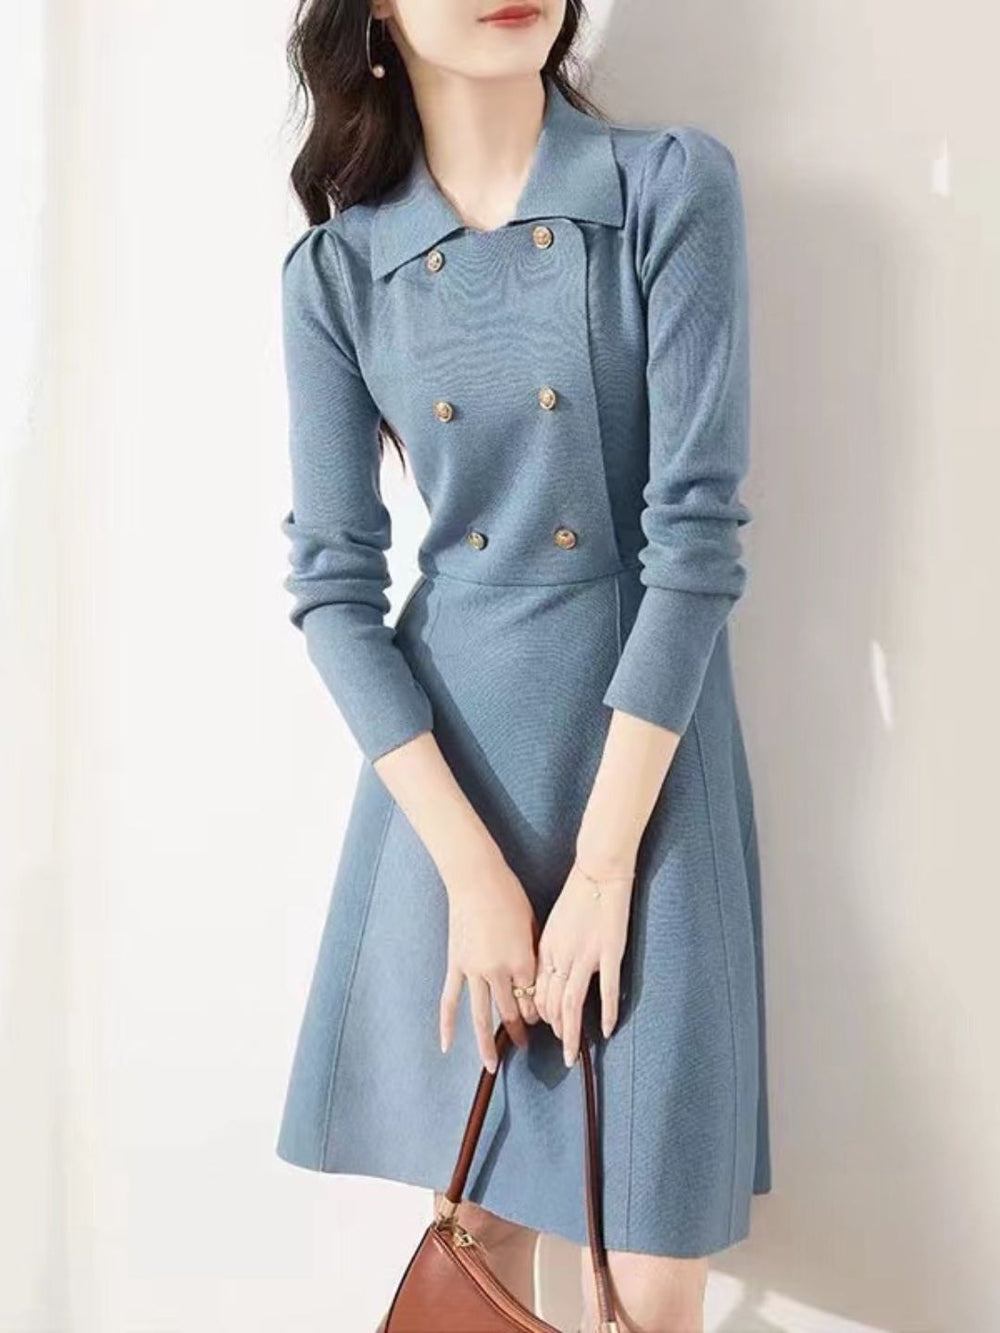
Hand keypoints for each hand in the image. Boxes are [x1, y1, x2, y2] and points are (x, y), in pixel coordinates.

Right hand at [439, 850, 541, 1072]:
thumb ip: (535, 955)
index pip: (534, 999)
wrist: (476, 877)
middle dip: (520, 1031)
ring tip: (491, 1066)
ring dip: (488, 1044)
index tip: (542, 1018)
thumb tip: (538, 979)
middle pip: (511, 1011)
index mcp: (523, 961)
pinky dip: (447, 1024)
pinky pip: (450, 999)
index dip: (539, 1012)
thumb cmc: (510, 895)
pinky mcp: (456, 964)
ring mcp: (474, 970)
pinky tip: (447, 1046)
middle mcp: (499, 972)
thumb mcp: (533, 925)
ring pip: (481, 1016)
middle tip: (525, 1046)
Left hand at [533, 859, 634, 1064]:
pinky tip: (606, 1030)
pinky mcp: (610, 952)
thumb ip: (551, 949)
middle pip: (550, 1002)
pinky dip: (606, 1012)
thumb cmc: (577, 892)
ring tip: (572, 1054)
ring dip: (571, 1033)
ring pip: (571, 1003)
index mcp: (545, 948)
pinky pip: (606, 989)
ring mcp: (585, 955)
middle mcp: (560, 955)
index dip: (540, 1014)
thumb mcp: (554, 922)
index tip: (546, 1029)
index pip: (536, 991)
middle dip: (554, 1030)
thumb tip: (551, 973)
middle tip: (561, 1050)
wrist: (599, 869)